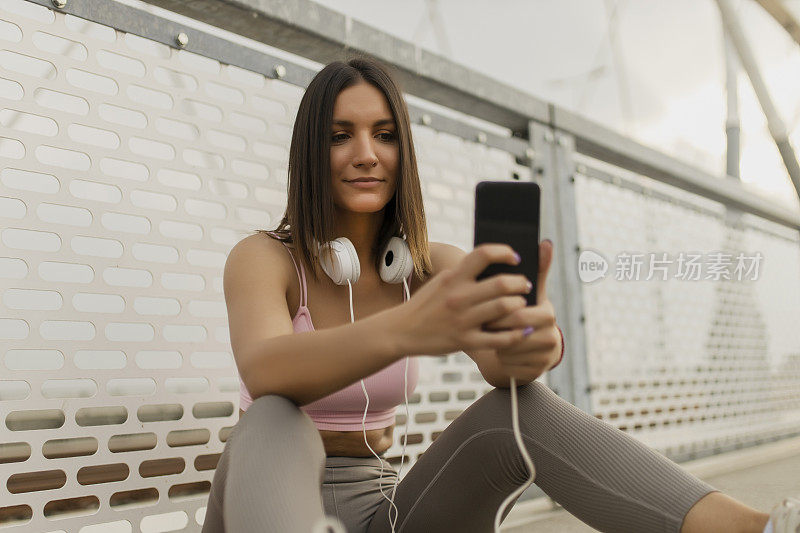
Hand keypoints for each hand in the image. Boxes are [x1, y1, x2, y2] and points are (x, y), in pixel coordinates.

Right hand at [395, 243, 532, 356]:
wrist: (401, 331)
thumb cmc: (426, 304)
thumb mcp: (441, 282)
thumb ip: (464, 273)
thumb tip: (493, 264)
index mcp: (453, 278)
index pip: (483, 254)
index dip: (504, 252)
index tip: (515, 257)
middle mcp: (458, 297)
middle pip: (501, 283)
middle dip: (520, 283)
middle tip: (526, 285)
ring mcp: (462, 320)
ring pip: (504, 308)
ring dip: (520, 305)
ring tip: (521, 305)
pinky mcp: (464, 341)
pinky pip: (499, 339)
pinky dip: (516, 334)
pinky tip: (522, 330)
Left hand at [482, 239, 560, 380]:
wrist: (525, 348)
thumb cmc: (523, 314)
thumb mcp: (529, 293)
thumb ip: (536, 269)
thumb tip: (545, 242)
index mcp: (548, 314)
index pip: (522, 312)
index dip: (502, 311)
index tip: (488, 308)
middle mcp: (551, 337)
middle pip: (516, 331)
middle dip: (496, 326)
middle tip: (482, 322)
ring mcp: (543, 358)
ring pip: (509, 349)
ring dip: (493, 342)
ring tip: (486, 334)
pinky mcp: (531, 374)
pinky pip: (506, 365)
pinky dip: (496, 357)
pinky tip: (492, 349)